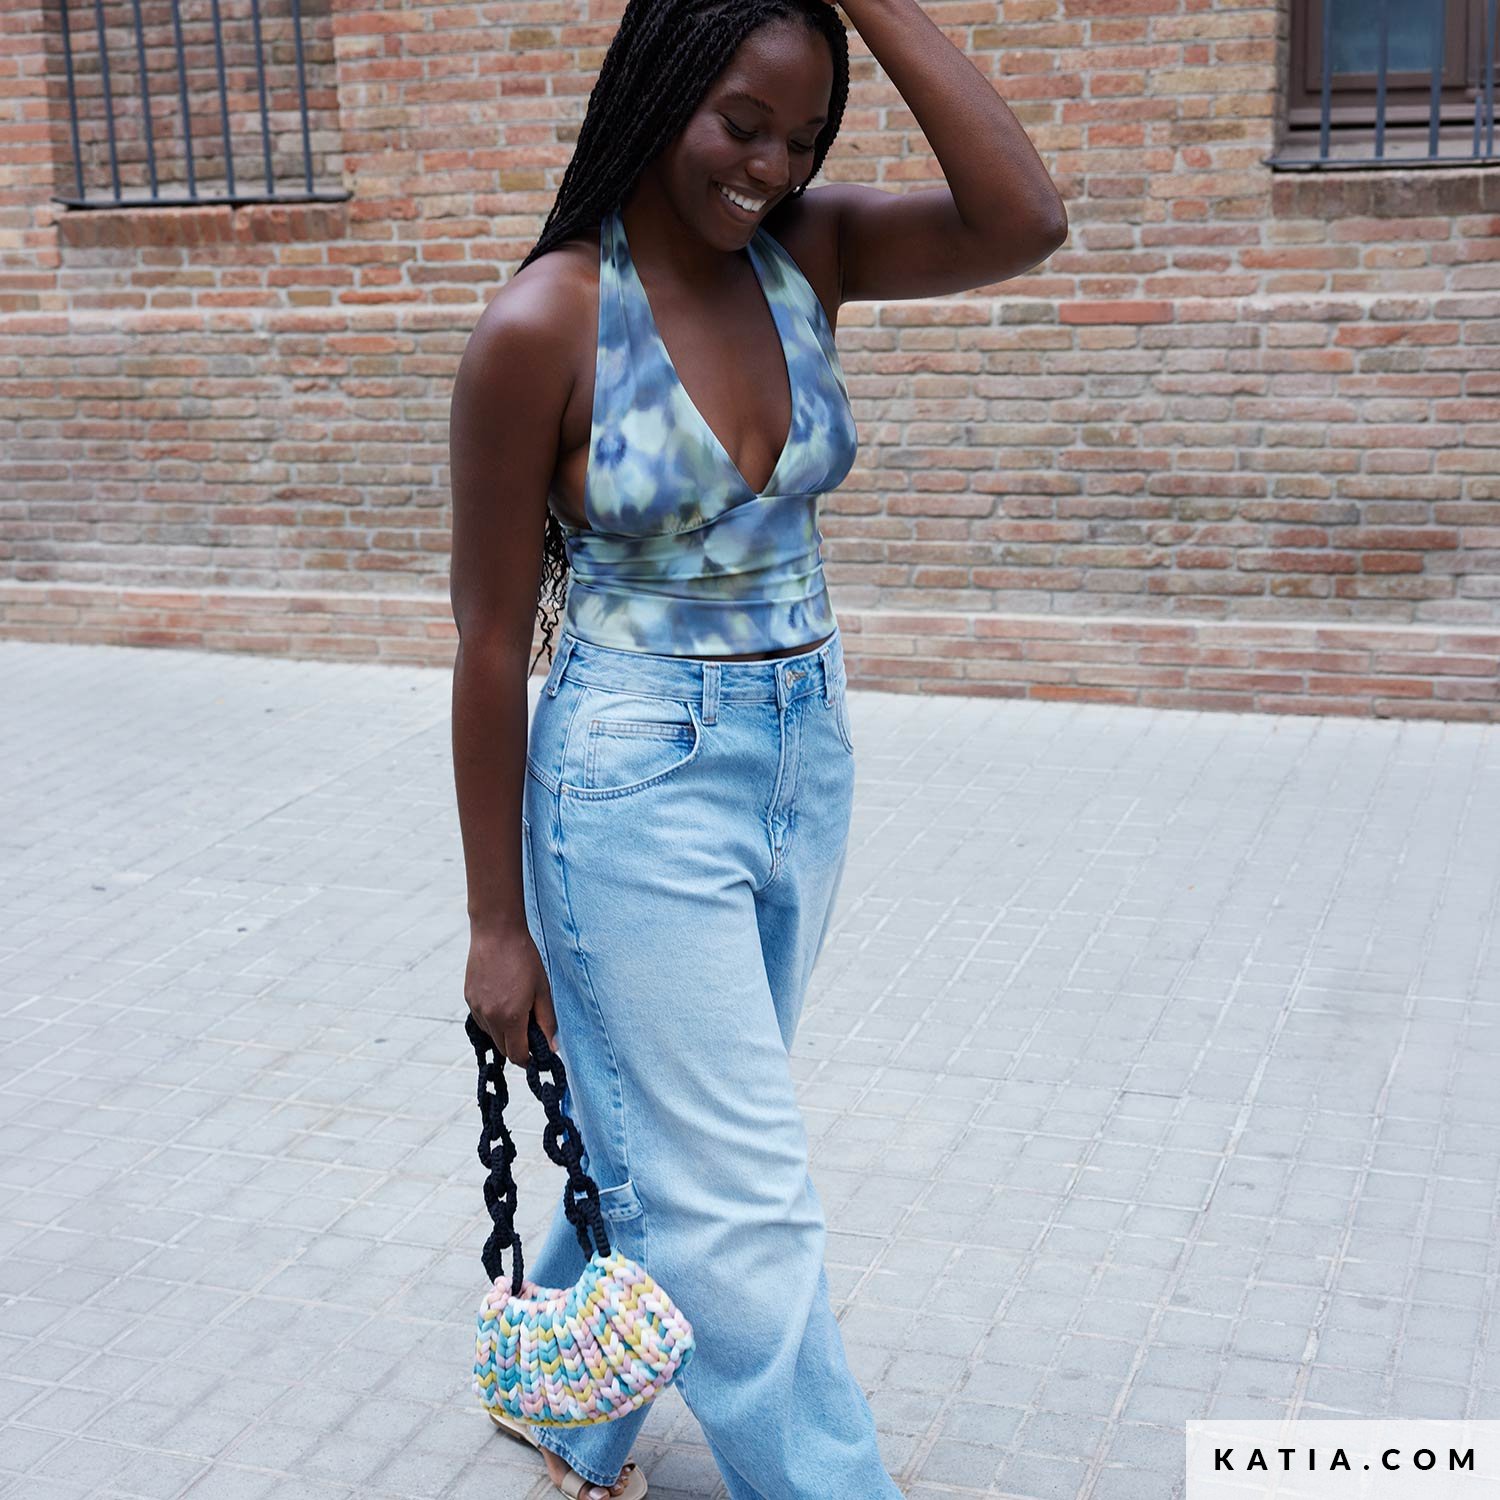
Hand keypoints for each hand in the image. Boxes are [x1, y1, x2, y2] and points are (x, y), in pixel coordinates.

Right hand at [464, 919, 557, 1068]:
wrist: (496, 933)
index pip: (518, 1055)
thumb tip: (552, 1047)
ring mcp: (476, 1008)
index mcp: (510, 1017)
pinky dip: (493, 1019)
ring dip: (504, 1032)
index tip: (538, 1054)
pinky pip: (482, 1020)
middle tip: (531, 1029)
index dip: (529, 1059)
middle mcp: (489, 1017)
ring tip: (517, 1008)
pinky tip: (503, 999)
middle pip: (503, 1049)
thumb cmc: (524, 958)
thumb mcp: (542, 990)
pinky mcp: (469, 998)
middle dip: (518, 1046)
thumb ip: (547, 1021)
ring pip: (491, 1035)